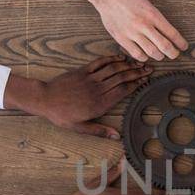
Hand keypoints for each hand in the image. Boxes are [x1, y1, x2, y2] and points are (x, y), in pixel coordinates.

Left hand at [4, 54, 148, 137]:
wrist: (44, 99)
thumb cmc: (62, 115)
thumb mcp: (80, 128)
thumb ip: (100, 131)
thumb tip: (117, 137)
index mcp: (99, 104)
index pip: (123, 91)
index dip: (136, 84)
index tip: (145, 81)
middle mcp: (97, 89)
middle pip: (121, 78)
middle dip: (137, 72)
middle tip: (149, 69)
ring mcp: (90, 78)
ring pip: (113, 69)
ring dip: (128, 64)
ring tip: (140, 62)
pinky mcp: (83, 71)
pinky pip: (100, 63)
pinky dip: (111, 58)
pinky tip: (120, 57)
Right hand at [84, 0, 188, 61]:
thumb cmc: (130, 0)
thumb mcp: (148, 5)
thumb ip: (157, 19)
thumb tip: (169, 34)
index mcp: (153, 15)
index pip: (172, 33)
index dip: (180, 43)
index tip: (184, 46)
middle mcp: (144, 25)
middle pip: (165, 46)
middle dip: (173, 53)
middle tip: (175, 54)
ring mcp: (132, 33)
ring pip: (152, 52)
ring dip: (160, 56)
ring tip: (161, 55)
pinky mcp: (122, 39)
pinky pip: (137, 54)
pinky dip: (144, 57)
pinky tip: (145, 55)